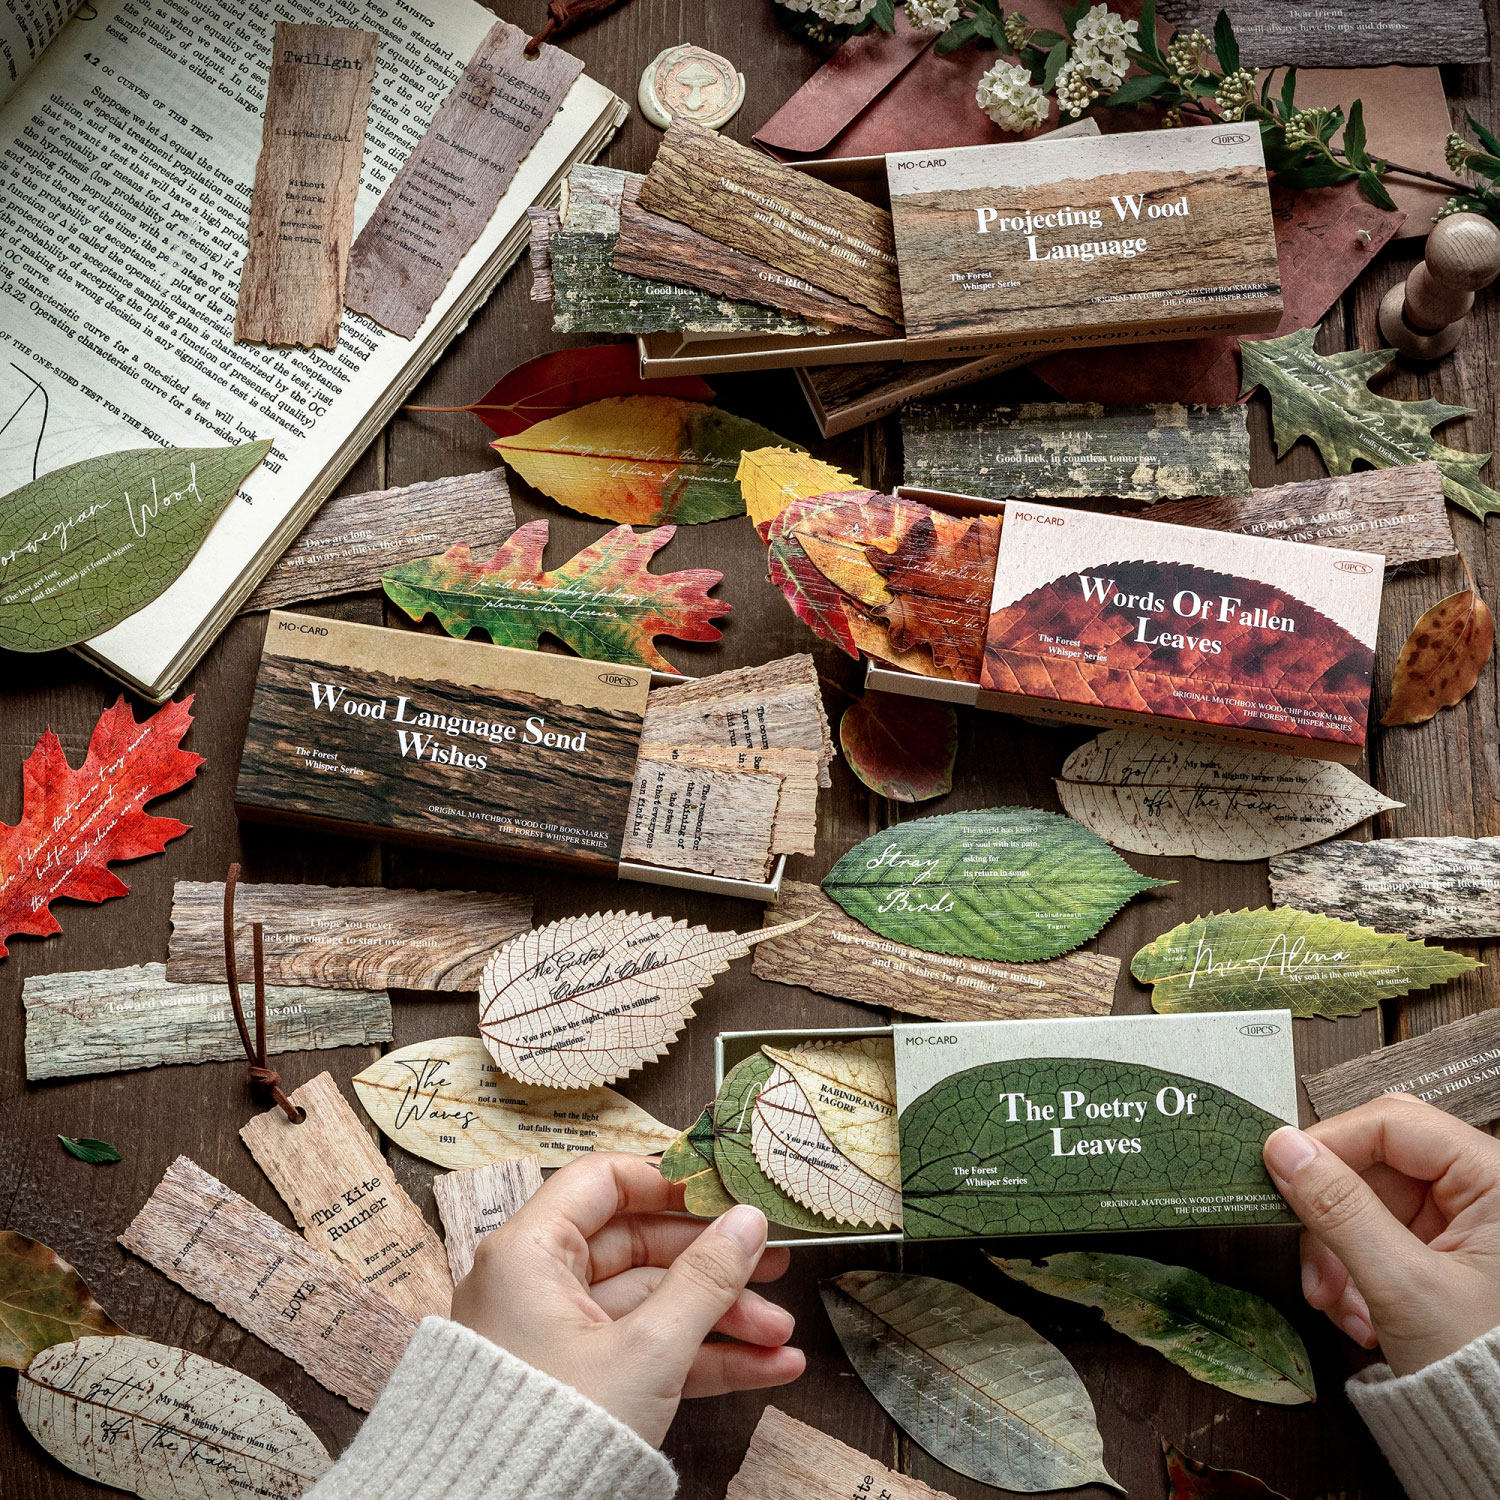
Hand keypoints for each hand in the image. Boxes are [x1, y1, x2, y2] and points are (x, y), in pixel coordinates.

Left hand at [448, 1152, 804, 1444]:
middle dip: (715, 1268)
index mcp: (529, 1253)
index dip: (668, 1184)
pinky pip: (643, 1353)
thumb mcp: (646, 1350)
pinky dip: (699, 1360)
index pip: (602, 1183)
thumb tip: (747, 1222)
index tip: (724, 1196)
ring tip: (780, 1339)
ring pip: (651, 1307)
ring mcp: (557, 1337)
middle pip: (639, 1249)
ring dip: (720, 1321)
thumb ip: (704, 1280)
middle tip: (774, 1265)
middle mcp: (537, 1285)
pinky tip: (762, 1368)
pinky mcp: (576, 1382)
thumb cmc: (552, 1433)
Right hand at [1263, 1093, 1499, 1374]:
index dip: (1332, 1142)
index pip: (1394, 1123)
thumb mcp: (1402, 1286)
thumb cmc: (1484, 1370)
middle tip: (1306, 1245)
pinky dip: (1354, 1271)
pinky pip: (1376, 1235)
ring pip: (1367, 1201)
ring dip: (1336, 1252)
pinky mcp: (1443, 1250)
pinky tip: (1357, 1313)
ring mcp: (1461, 1222)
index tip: (1281, 1169)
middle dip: (1331, 1211)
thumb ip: (1339, 1208)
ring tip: (1334, 1303)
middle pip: (1376, 1162)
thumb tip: (1282, 1147)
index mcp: (1495, 1180)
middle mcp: (1481, 1191)